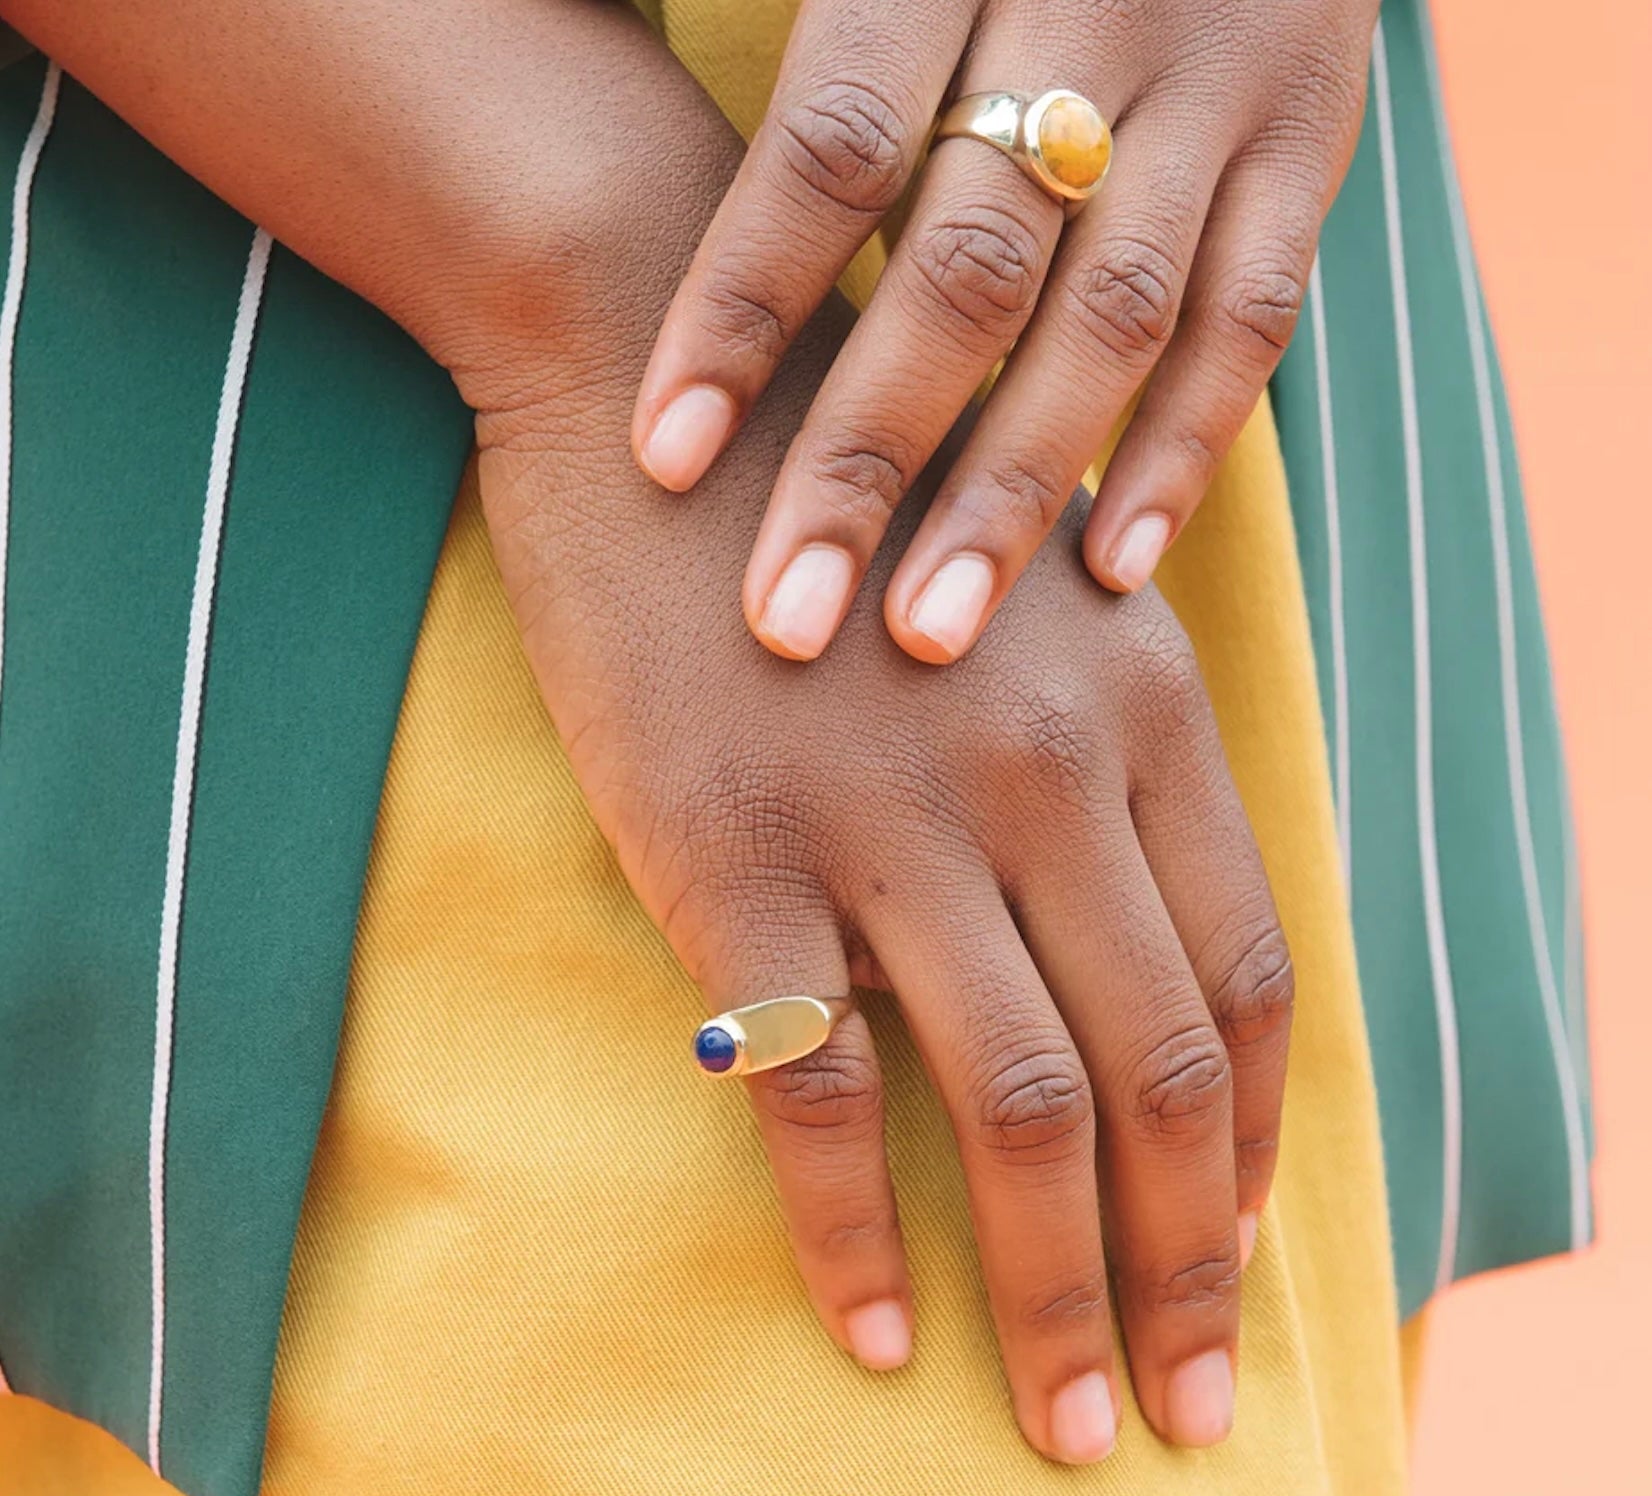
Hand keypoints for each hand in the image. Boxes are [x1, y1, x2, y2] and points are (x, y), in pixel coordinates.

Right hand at [481, 284, 1292, 1461]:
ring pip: (1020, 1106)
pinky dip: (854, 1233)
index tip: (1236, 1255)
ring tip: (1076, 1425)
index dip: (1262, 1144)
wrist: (661, 379)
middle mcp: (1042, 772)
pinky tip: (874, 1332)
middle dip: (1188, 1271)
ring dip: (1057, 1294)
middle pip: (1162, 1069)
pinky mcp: (735, 858)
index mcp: (1135, 710)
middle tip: (1188, 1413)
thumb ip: (1100, 754)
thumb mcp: (1024, 604)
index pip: (1249, 974)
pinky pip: (820, 1094)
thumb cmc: (839, 500)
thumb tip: (1125, 945)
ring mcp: (889, 818)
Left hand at [632, 0, 1376, 661]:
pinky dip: (1184, 451)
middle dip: (867, 458)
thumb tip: (571, 59)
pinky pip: (1252, 321)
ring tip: (930, 636)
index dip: (740, 310)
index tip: (665, 462)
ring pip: (1113, 319)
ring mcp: (1219, 83)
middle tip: (789, 621)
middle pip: (966, 270)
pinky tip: (1110, 574)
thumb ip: (803, 56)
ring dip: (1017, 493)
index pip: (828, 152)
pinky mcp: (1309, 145)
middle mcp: (1093, 6)